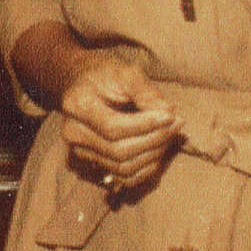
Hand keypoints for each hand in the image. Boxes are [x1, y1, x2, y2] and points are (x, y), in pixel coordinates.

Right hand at [57, 51, 182, 193]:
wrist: (83, 83)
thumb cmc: (105, 75)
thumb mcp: (126, 72)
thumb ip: (146, 92)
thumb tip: (169, 114)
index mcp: (77, 105)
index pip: (114, 128)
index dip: (146, 126)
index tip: (171, 116)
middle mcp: (73, 133)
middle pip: (119, 151)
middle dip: (154, 140)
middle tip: (177, 124)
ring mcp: (79, 151)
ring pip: (123, 167)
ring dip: (153, 154)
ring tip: (170, 134)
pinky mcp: (90, 163)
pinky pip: (123, 178)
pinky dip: (146, 169)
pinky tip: (159, 149)